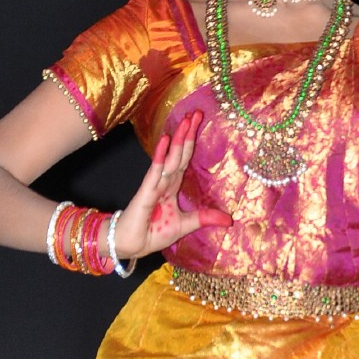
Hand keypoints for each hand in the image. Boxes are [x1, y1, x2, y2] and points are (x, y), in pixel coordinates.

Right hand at [112, 111, 229, 260]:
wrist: (130, 245)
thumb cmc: (152, 234)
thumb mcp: (185, 225)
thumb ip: (204, 218)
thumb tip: (229, 220)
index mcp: (172, 186)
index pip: (184, 160)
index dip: (192, 142)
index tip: (199, 123)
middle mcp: (164, 181)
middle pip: (179, 154)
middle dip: (187, 133)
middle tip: (196, 112)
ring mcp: (154, 185)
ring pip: (169, 158)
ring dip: (178, 140)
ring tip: (185, 120)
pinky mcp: (145, 192)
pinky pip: (154, 172)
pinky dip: (160, 156)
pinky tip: (165, 140)